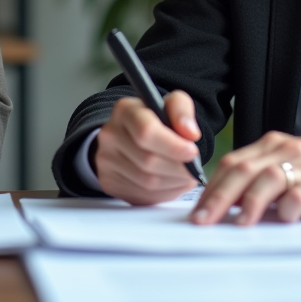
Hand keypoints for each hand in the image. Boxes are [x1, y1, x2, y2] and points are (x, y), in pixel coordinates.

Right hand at [94, 90, 202, 204]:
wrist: (131, 136)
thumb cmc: (155, 120)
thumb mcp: (171, 105)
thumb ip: (182, 111)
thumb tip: (191, 133)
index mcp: (125, 110)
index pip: (146, 131)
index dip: (172, 145)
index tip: (192, 152)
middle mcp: (110, 135)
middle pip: (148, 160)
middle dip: (178, 168)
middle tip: (194, 167)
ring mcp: (106, 162)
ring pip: (147, 182)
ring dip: (174, 182)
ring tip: (187, 175)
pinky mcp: (110, 183)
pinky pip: (143, 196)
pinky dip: (165, 193)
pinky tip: (174, 182)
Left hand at [192, 132, 300, 225]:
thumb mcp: (286, 164)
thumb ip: (258, 175)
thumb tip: (222, 201)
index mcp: (273, 144)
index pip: (233, 162)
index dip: (212, 187)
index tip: (198, 210)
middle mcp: (287, 151)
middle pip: (245, 170)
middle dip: (220, 196)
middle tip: (205, 219)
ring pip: (269, 179)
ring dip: (250, 203)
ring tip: (238, 223)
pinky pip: (300, 195)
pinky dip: (286, 208)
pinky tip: (281, 218)